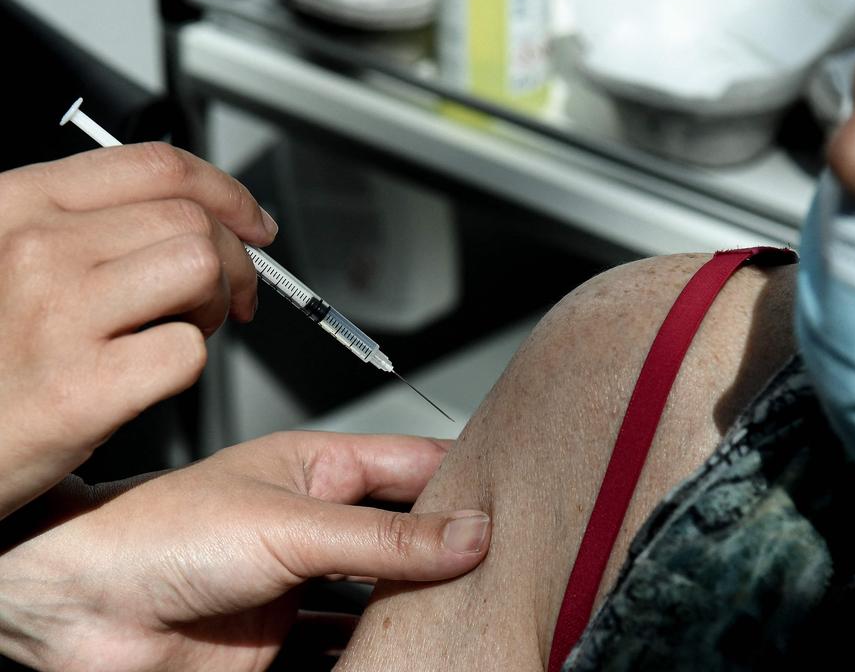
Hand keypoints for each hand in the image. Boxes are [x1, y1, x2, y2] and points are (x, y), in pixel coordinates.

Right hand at [0, 144, 276, 517]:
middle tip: (230, 297)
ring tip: (185, 331)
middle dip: (236, 260)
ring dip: (215, 305)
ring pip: (200, 270)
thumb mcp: (5, 258)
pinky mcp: (83, 389)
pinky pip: (188, 353)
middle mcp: (36, 248)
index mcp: (19, 204)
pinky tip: (153, 375)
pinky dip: (190, 365)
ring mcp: (58, 315)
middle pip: (192, 221)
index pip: (159, 167)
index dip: (227, 193)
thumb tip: (189, 214)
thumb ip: (81, 224)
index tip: (253, 223)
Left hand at [0, 432, 490, 671]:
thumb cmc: (157, 532)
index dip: (464, 478)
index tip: (514, 497)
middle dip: (449, 549)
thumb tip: (467, 533)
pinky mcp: (282, 638)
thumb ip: (384, 536)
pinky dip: (374, 653)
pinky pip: (346, 644)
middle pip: (405, 534)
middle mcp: (313, 523)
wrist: (79, 609)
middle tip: (502, 564)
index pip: (412, 464)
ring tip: (465, 615)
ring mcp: (300, 582)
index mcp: (316, 468)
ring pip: (381, 594)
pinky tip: (402, 656)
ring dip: (416, 607)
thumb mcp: (291, 524)